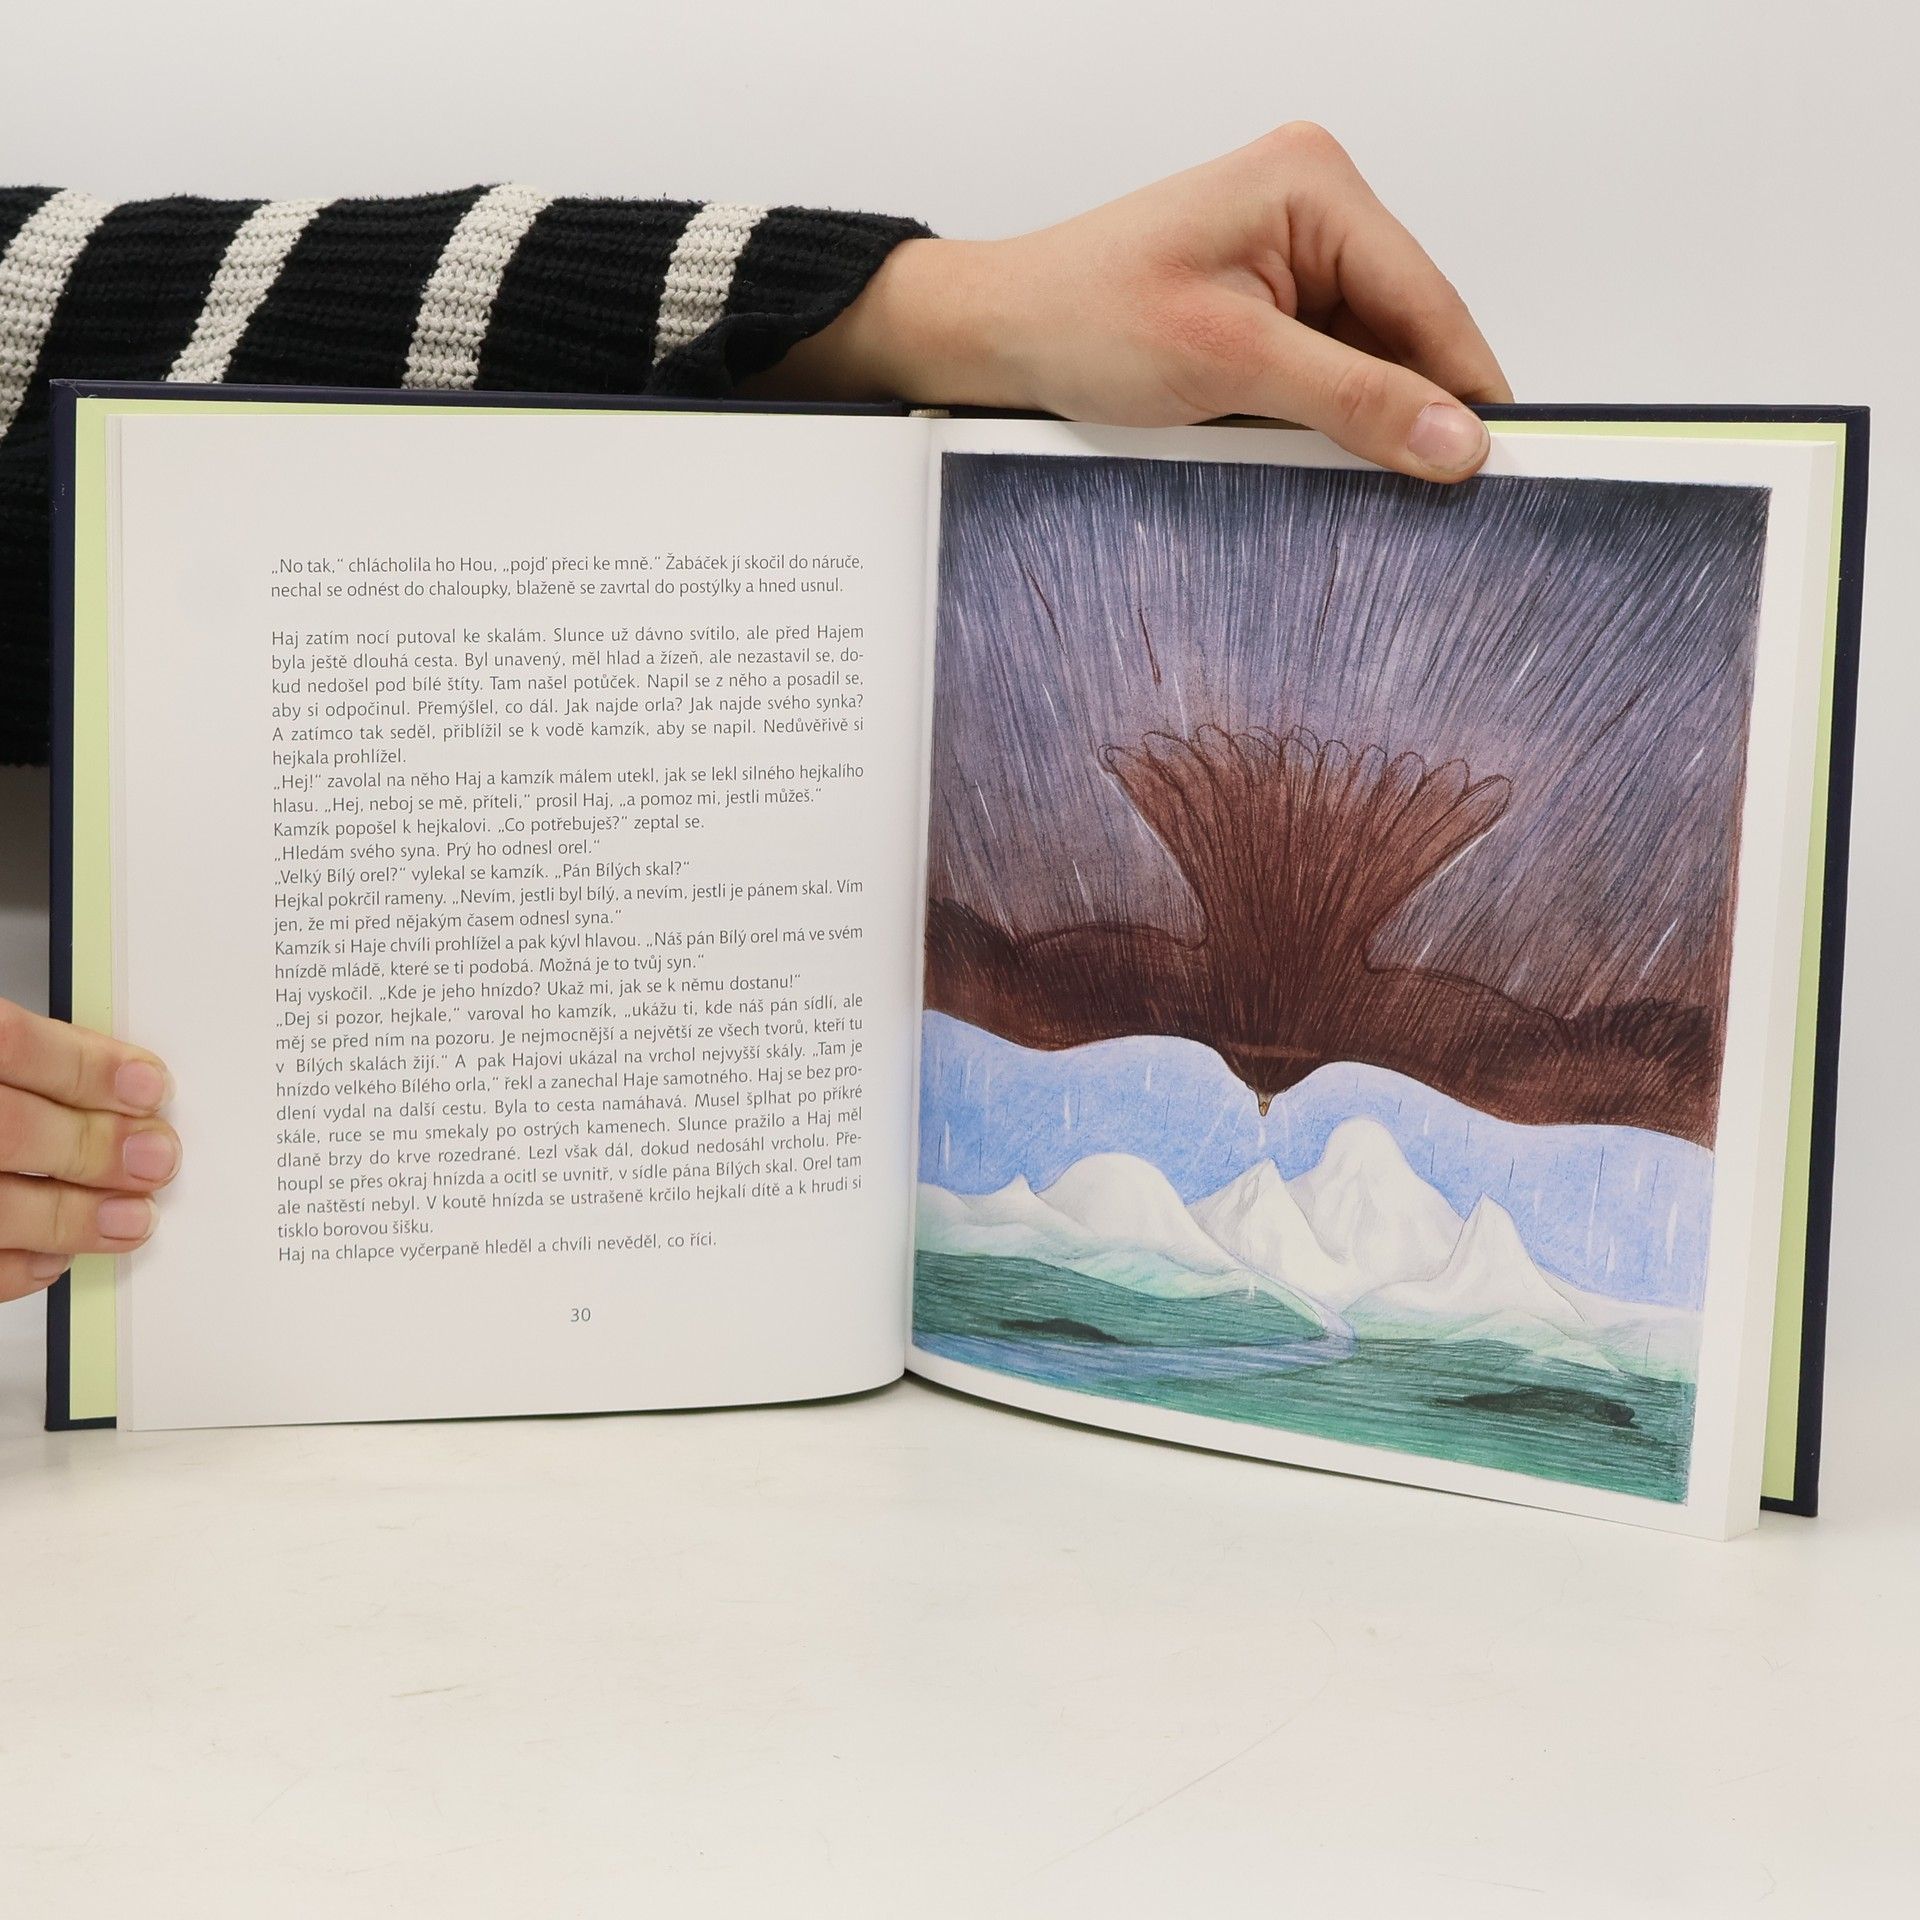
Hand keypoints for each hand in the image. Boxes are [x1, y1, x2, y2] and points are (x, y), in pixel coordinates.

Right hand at [0, 998, 175, 1301]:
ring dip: (71, 1217)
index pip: (9, 1042)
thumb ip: (23, 1062)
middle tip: (155, 1158)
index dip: (86, 1066)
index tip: (148, 1086)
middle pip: (7, 1129)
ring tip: (130, 1219)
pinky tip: (54, 1257)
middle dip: (94, 1148)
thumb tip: (119, 1090)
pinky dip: (14, 1269)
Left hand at [753, 123, 1510, 481]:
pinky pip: (1325, 370)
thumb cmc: (1082, 319)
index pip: (1428, 299)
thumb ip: (1352, 399)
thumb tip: (1456, 440)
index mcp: (1314, 185)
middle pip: (1406, 330)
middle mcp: (1312, 208)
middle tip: (1442, 502)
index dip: (1468, 389)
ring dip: (1366, 423)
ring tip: (1370, 490)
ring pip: (1369, 359)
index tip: (1502, 466)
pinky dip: (1326, 422)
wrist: (997, 337)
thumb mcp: (1230, 365)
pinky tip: (1320, 465)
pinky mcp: (1264, 306)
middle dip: (1414, 410)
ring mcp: (1289, 257)